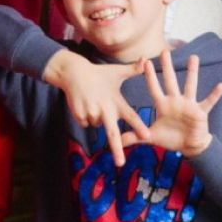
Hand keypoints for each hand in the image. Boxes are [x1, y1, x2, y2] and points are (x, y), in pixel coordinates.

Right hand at [42, 50, 148, 165]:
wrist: (74, 73)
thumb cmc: (99, 74)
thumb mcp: (116, 72)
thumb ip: (133, 69)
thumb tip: (146, 58)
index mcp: (116, 101)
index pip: (130, 116)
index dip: (138, 126)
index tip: (147, 136)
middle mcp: (105, 109)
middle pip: (112, 133)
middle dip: (116, 149)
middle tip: (120, 163)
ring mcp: (91, 113)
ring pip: (97, 125)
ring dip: (97, 117)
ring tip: (95, 101)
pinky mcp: (79, 115)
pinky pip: (86, 123)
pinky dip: (86, 117)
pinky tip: (85, 104)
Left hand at [123, 49, 221, 157]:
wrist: (188, 146)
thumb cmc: (170, 138)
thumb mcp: (149, 137)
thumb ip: (133, 137)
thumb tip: (114, 142)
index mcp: (163, 105)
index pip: (154, 88)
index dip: (149, 76)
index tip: (144, 62)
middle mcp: (175, 101)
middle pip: (170, 81)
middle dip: (167, 67)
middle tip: (165, 51)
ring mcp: (189, 105)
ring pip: (190, 85)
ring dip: (192, 72)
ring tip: (194, 57)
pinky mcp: (200, 112)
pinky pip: (209, 102)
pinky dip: (215, 95)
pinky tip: (221, 85)